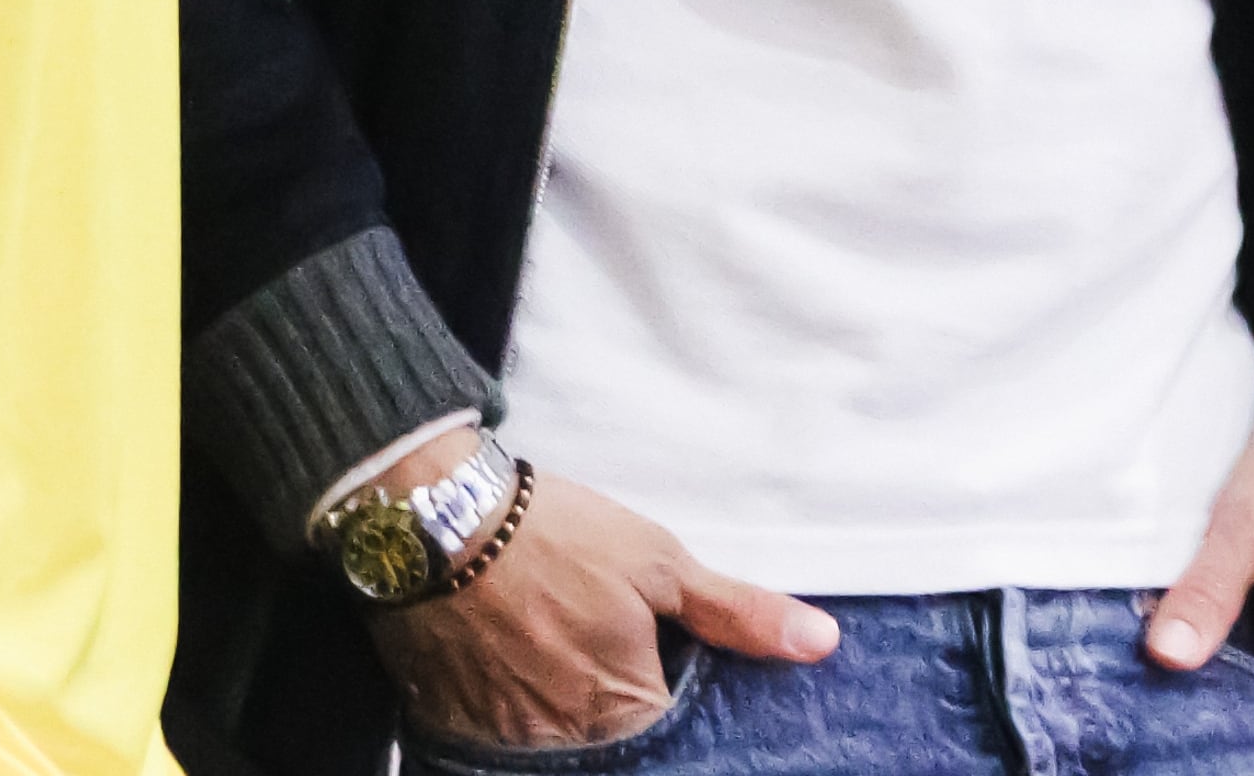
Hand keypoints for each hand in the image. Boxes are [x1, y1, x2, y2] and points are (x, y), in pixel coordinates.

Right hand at [363, 441, 837, 749]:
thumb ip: (736, 614)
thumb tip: (821, 643)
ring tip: (548, 633)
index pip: (673, 731)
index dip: (670, 690)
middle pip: (613, 737)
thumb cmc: (554, 532)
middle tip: (595, 631)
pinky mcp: (453, 720)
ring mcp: (504, 737)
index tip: (655, 651)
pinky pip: (500, 730)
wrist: (432, 512)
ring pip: (555, 735)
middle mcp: (564, 741)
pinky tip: (509, 647)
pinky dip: (510, 695)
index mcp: (625, 710)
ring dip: (561, 696)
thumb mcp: (658, 560)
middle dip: (615, 694)